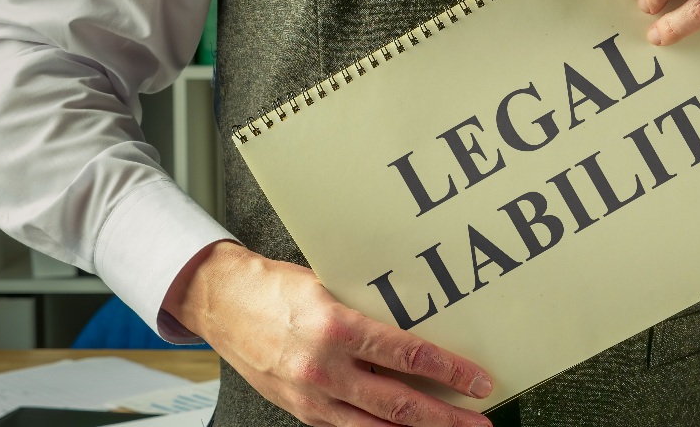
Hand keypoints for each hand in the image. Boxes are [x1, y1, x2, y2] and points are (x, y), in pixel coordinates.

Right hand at [163, 241, 493, 426]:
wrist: (221, 304)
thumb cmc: (274, 287)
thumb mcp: (328, 286)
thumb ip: (368, 309)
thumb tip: (417, 322)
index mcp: (335, 328)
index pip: (407, 355)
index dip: (449, 371)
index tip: (477, 380)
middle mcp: (324, 368)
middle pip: (400, 403)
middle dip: (446, 417)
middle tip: (479, 420)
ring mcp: (310, 397)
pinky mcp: (300, 411)